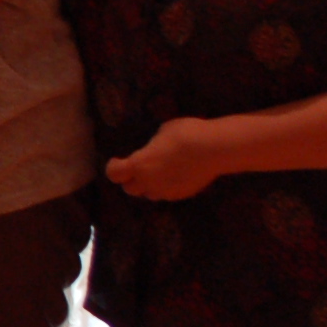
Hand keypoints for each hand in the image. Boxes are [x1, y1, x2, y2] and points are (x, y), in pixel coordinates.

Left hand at [106, 117, 229, 201]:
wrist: (213, 149)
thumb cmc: (185, 134)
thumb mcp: (162, 132)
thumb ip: (153, 146)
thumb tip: (155, 150)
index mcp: (139, 165)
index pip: (114, 174)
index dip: (113, 168)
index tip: (117, 161)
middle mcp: (149, 182)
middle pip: (130, 189)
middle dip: (132, 180)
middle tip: (139, 169)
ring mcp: (166, 191)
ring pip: (149, 194)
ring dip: (149, 186)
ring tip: (159, 173)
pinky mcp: (182, 195)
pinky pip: (167, 194)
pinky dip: (167, 187)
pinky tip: (176, 175)